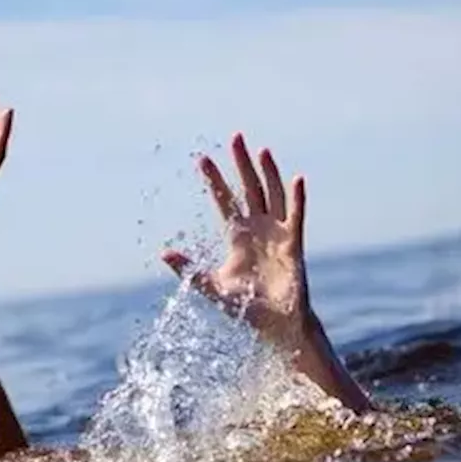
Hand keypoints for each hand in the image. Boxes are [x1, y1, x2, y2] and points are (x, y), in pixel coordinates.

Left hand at [161, 133, 309, 347]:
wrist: (275, 324)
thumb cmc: (246, 307)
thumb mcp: (212, 286)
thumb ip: (190, 270)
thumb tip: (164, 253)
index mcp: (237, 236)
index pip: (224, 200)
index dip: (214, 180)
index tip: (202, 158)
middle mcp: (258, 229)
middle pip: (249, 188)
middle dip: (241, 164)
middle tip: (235, 137)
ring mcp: (277, 233)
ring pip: (272, 195)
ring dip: (268, 173)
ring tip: (262, 150)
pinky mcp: (294, 243)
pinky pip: (296, 216)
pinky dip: (297, 198)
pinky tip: (297, 179)